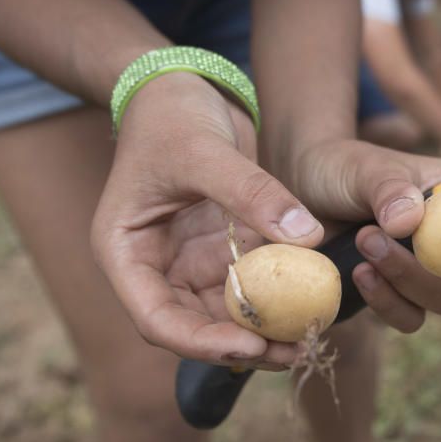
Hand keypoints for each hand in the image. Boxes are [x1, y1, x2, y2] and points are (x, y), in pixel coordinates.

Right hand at [91, 73, 325, 366]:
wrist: (178, 88)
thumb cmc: (171, 116)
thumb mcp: (205, 150)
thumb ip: (251, 192)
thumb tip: (306, 237)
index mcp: (126, 253)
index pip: (156, 319)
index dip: (202, 343)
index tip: (252, 347)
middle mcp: (156, 267)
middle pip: (196, 326)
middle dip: (244, 345)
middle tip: (295, 353)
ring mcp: (190, 260)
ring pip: (227, 312)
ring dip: (266, 327)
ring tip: (311, 337)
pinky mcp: (220, 248)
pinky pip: (252, 281)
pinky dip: (279, 293)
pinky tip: (314, 300)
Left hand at [290, 140, 440, 331]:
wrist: (304, 191)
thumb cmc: (344, 167)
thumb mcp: (366, 169)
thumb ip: (390, 189)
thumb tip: (411, 221)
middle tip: (403, 246)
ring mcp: (430, 267)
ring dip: (406, 279)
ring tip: (363, 241)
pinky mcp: (400, 292)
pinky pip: (410, 316)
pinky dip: (386, 302)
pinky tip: (358, 274)